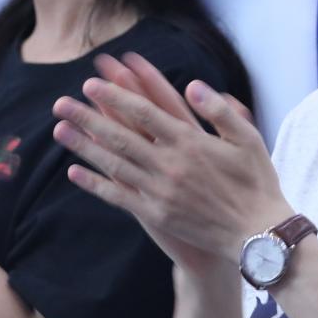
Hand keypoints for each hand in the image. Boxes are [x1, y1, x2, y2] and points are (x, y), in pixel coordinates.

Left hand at [52, 50, 284, 269]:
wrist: (258, 234)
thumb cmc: (257, 183)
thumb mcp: (248, 139)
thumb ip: (220, 111)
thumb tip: (192, 85)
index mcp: (192, 141)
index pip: (145, 112)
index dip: (117, 96)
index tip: (92, 83)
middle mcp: (171, 164)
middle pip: (120, 135)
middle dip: (88, 116)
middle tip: (61, 102)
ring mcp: (161, 190)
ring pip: (114, 163)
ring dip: (84, 145)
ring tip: (59, 129)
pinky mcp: (157, 214)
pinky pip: (119, 196)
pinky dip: (95, 184)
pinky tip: (75, 171)